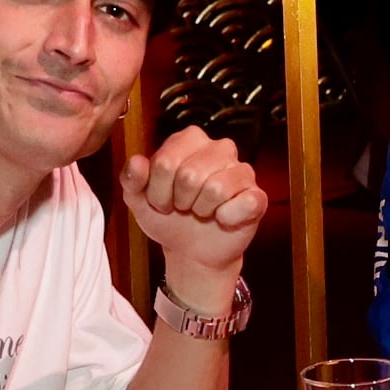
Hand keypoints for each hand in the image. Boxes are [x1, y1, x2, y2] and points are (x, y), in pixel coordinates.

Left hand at [121, 125, 265, 312]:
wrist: (191, 250)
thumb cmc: (168, 218)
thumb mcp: (139, 200)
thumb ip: (131, 179)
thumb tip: (137, 162)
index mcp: (189, 140)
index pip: (165, 162)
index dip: (158, 191)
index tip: (162, 201)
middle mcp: (219, 148)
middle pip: (189, 175)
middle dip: (179, 201)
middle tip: (182, 208)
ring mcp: (241, 170)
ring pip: (215, 188)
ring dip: (201, 210)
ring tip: (201, 212)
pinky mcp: (257, 195)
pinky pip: (242, 204)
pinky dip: (226, 219)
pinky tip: (223, 219)